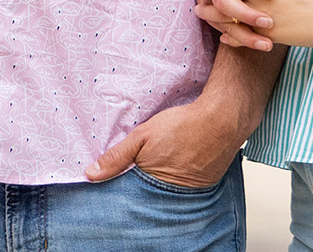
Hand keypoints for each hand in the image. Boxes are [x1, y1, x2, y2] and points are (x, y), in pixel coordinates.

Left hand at [84, 98, 240, 188]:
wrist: (221, 120)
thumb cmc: (182, 126)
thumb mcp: (141, 136)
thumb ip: (116, 157)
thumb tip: (91, 174)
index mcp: (153, 183)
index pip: (130, 193)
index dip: (123, 183)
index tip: (117, 176)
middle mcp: (172, 192)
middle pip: (149, 192)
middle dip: (142, 181)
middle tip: (146, 162)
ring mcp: (190, 190)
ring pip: (167, 189)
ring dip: (161, 179)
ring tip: (164, 160)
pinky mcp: (204, 184)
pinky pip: (185, 185)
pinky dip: (179, 176)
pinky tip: (177, 161)